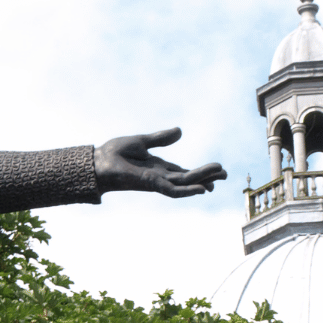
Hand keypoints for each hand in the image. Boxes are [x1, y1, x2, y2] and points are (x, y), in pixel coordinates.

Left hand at [95, 128, 227, 196]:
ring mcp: (156, 181)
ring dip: (202, 180)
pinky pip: (172, 190)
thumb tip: (180, 131)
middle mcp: (160, 176)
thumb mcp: (142, 141)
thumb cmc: (114, 154)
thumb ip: (161, 138)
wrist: (97, 162)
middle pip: (188, 178)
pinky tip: (201, 190)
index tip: (218, 169)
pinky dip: (187, 191)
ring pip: (185, 183)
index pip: (184, 171)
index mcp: (159, 167)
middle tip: (225, 174)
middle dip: (207, 176)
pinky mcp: (151, 184)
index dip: (201, 172)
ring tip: (219, 177)